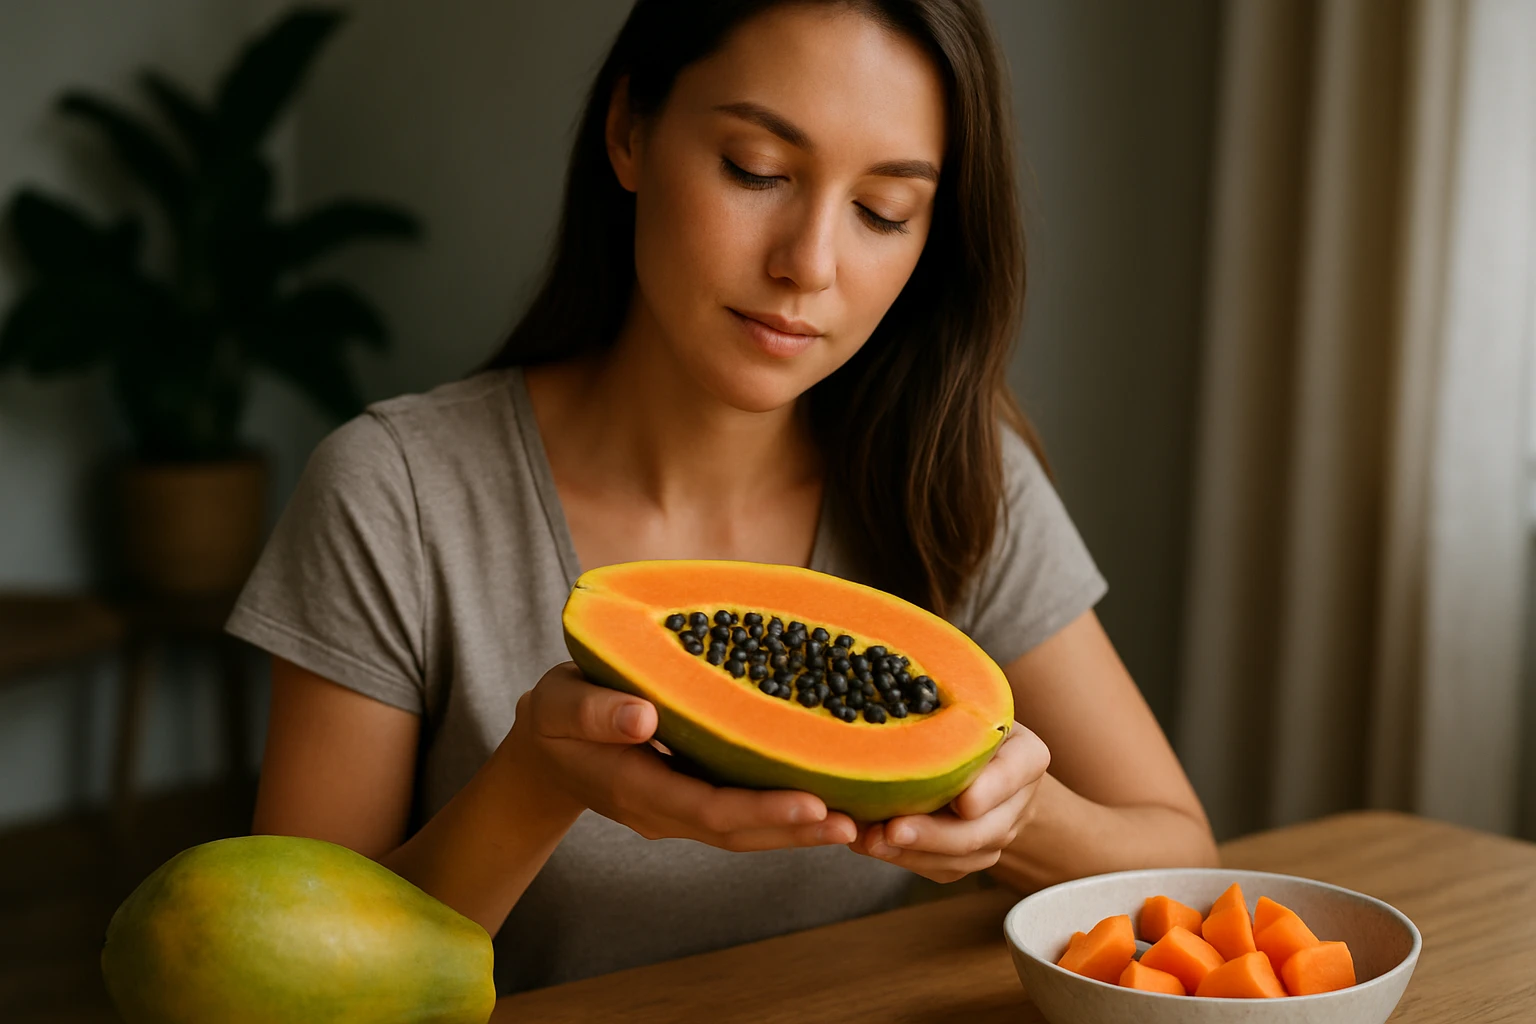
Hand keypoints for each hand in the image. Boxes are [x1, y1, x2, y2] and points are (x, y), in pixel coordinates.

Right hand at [510, 662, 857, 850]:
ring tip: (856, 822)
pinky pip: (743, 814)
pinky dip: (783, 814)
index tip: (812, 803)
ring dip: (799, 831)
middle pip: (737, 832)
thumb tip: (643, 717)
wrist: (546, 747)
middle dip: (795, 830)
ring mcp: (680, 811)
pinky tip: (827, 800)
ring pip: (745, 832)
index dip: (762, 811)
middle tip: (854, 823)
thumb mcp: (557, 703)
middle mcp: (664, 812)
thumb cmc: (554, 716)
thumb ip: (594, 711)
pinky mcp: (693, 798)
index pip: (708, 809)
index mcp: (635, 789)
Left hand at [849, 723, 1049, 882]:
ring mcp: (997, 835)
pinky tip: (869, 844)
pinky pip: (940, 869)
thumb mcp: (962, 701)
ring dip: (911, 853)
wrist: (976, 752)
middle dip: (934, 834)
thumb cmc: (961, 716)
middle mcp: (1019, 801)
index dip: (992, 789)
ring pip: (960, 858)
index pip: (1017, 771)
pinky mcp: (970, 857)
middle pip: (983, 830)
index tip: (962, 803)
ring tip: (870, 841)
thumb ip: (942, 703)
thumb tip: (892, 707)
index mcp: (1026, 756)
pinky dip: (903, 859)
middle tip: (891, 829)